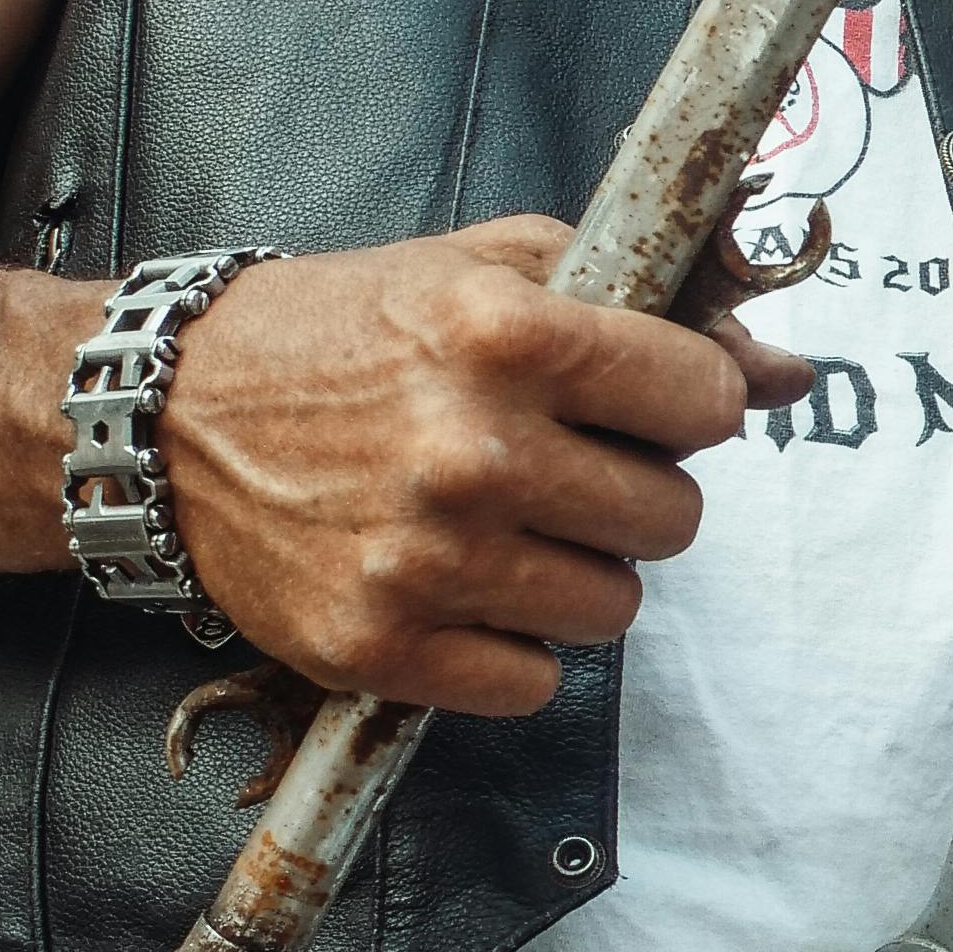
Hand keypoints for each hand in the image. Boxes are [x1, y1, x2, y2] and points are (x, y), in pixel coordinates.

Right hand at [157, 217, 797, 716]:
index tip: (648, 405)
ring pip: (614, 607)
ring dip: (576, 572)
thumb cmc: (344, 333)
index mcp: (506, 336)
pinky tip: (459, 586)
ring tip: (503, 524)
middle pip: (672, 518)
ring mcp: (425, 559)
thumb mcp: (489, 271)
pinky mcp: (379, 646)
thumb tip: (788, 371)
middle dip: (633, 494)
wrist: (164, 416)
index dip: (689, 404)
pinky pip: (532, 680)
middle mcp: (470, 451)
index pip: (705, 401)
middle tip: (561, 469)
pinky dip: (510, 646)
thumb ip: (650, 308)